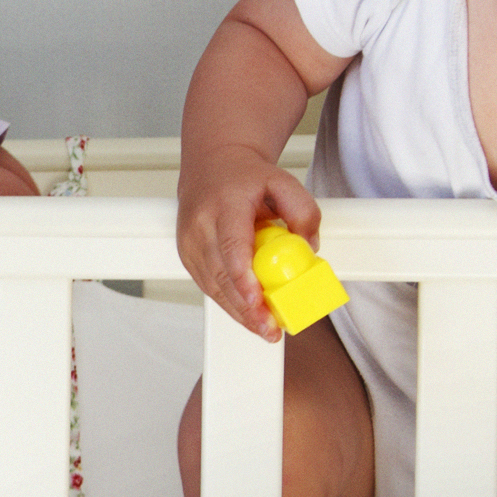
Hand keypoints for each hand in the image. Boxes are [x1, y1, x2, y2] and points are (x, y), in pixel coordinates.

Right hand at [176, 144, 318, 341]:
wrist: (212, 167)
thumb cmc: (244, 177)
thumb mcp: (283, 181)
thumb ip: (303, 210)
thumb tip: (309, 248)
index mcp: (224, 203)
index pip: (230, 245)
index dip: (242, 277)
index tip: (255, 300)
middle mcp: (200, 224)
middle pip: (220, 274)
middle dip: (245, 307)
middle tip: (270, 328)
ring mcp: (189, 242)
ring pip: (213, 286)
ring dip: (239, 312)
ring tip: (265, 329)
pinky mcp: (187, 256)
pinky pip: (208, 286)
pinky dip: (230, 303)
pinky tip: (250, 315)